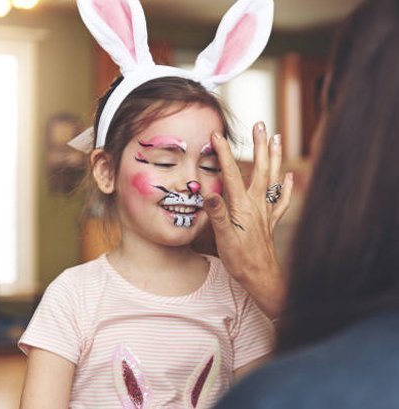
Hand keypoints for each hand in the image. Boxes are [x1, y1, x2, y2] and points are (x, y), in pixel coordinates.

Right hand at [203, 122, 292, 317]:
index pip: (231, 174)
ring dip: (274, 157)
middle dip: (259, 145)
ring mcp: (266, 211)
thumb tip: (209, 192)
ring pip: (272, 178)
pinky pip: (281, 199)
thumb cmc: (241, 259)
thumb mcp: (224, 237)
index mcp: (242, 206)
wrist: (261, 277)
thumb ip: (217, 214)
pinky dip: (286, 186)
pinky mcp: (271, 220)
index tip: (217, 135)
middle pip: (260, 168)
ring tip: (277, 138)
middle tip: (260, 124)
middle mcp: (257, 204)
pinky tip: (288, 176)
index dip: (224, 153)